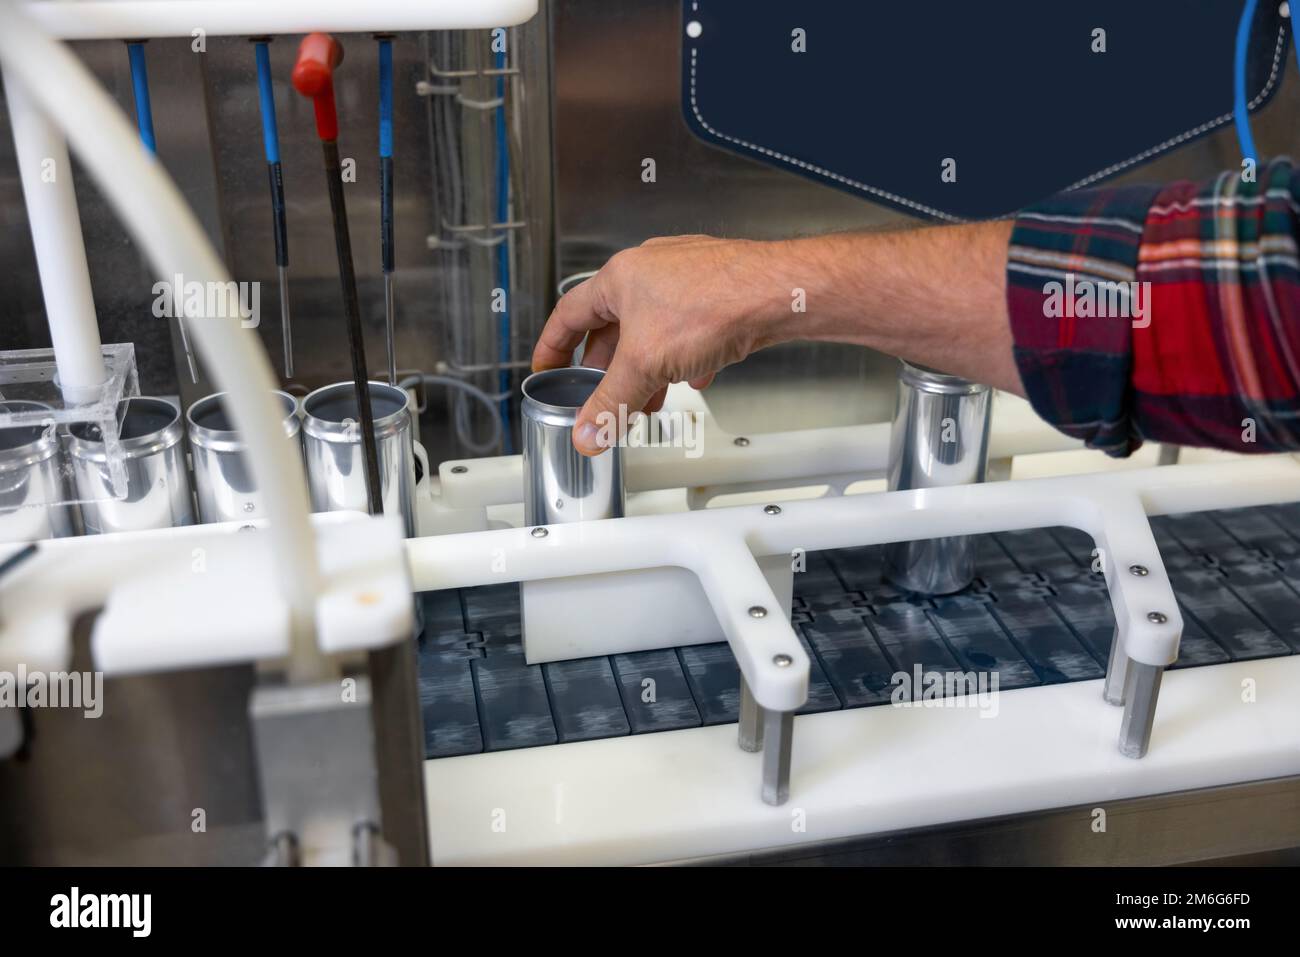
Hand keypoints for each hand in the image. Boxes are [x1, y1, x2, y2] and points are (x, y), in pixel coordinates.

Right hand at [532, 235, 786, 453]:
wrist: (777, 293)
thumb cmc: (713, 305)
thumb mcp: (647, 365)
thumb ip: (613, 403)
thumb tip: (588, 432)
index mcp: (619, 278)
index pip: (569, 314)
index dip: (552, 345)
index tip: (546, 366)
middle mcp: (649, 271)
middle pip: (614, 326)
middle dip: (610, 368)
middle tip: (603, 396)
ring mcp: (685, 278)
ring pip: (653, 330)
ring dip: (648, 367)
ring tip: (649, 399)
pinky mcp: (716, 290)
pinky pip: (688, 328)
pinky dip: (684, 356)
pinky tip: (694, 377)